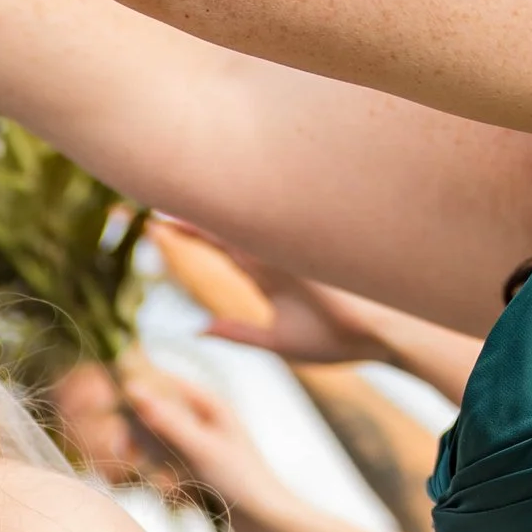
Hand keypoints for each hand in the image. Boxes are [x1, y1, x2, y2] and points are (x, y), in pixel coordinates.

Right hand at [110, 352, 310, 531]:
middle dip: (135, 433)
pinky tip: (168, 491)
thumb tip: (133, 389)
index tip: (105, 398)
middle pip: (152, 413)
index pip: (163, 381)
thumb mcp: (202, 448)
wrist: (266, 519)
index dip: (134, 385)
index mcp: (209, 404)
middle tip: (121, 449)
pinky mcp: (191, 468)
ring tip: (159, 479)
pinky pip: (161, 466)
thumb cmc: (242, 480)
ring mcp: (194, 444)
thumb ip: (168, 421)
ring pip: (152, 442)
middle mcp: (200, 419)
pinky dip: (157, 477)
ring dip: (146, 460)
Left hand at [154, 221, 484, 400]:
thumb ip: (239, 333)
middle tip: (151, 196)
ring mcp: (290, 249)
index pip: (221, 247)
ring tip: (172, 189)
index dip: (191, 234)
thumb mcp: (276, 342)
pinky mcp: (304, 252)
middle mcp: (276, 254)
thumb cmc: (336, 341)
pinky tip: (212, 201)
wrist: (381, 339)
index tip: (157, 225)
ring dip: (208, 208)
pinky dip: (237, 215)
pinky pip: (264, 226)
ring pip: (241, 219)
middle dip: (189, 213)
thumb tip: (198, 329)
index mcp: (268, 274)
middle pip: (224, 226)